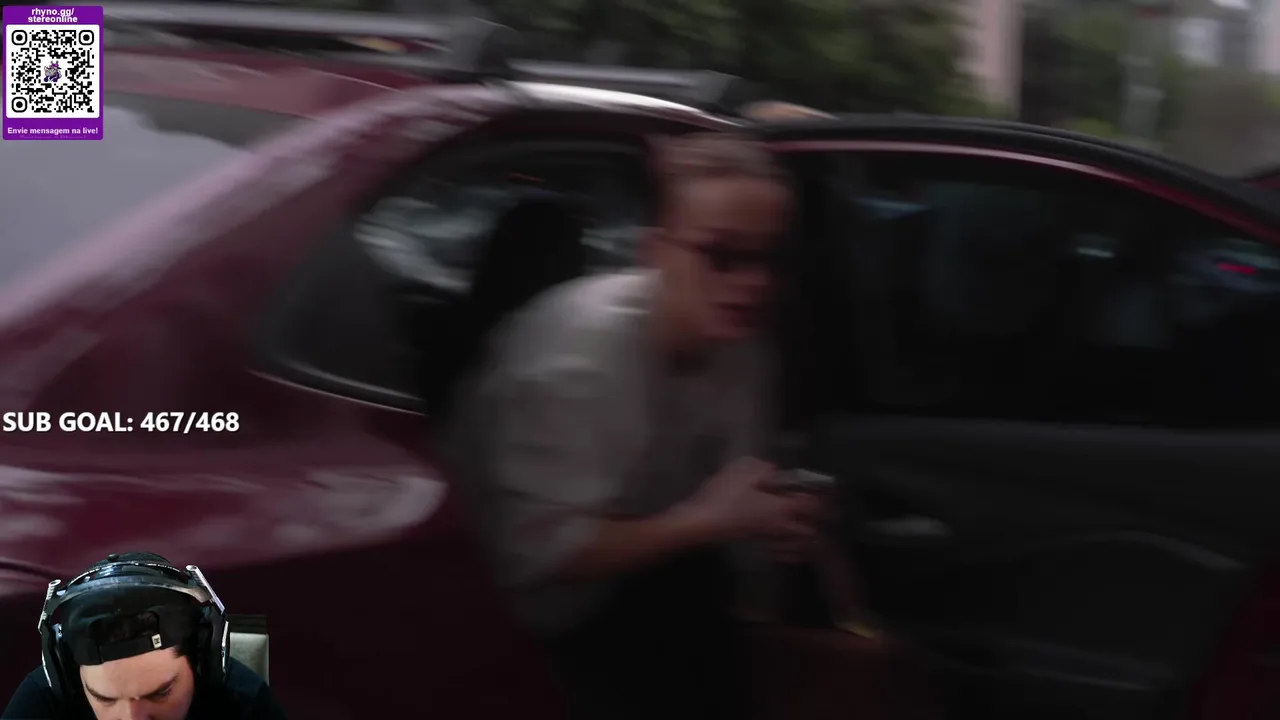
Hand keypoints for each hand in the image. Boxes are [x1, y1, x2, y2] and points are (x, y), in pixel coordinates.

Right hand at [677, 457, 823, 548]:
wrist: (702, 522)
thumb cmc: (724, 496)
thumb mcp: (744, 471)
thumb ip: (764, 468)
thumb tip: (773, 470)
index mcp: (782, 507)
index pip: (813, 506)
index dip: (822, 498)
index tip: (825, 490)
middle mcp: (780, 524)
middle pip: (809, 531)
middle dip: (816, 521)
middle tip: (818, 509)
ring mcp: (768, 534)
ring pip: (796, 539)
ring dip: (802, 531)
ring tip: (802, 519)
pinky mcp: (756, 539)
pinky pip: (781, 542)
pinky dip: (787, 540)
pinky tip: (780, 528)